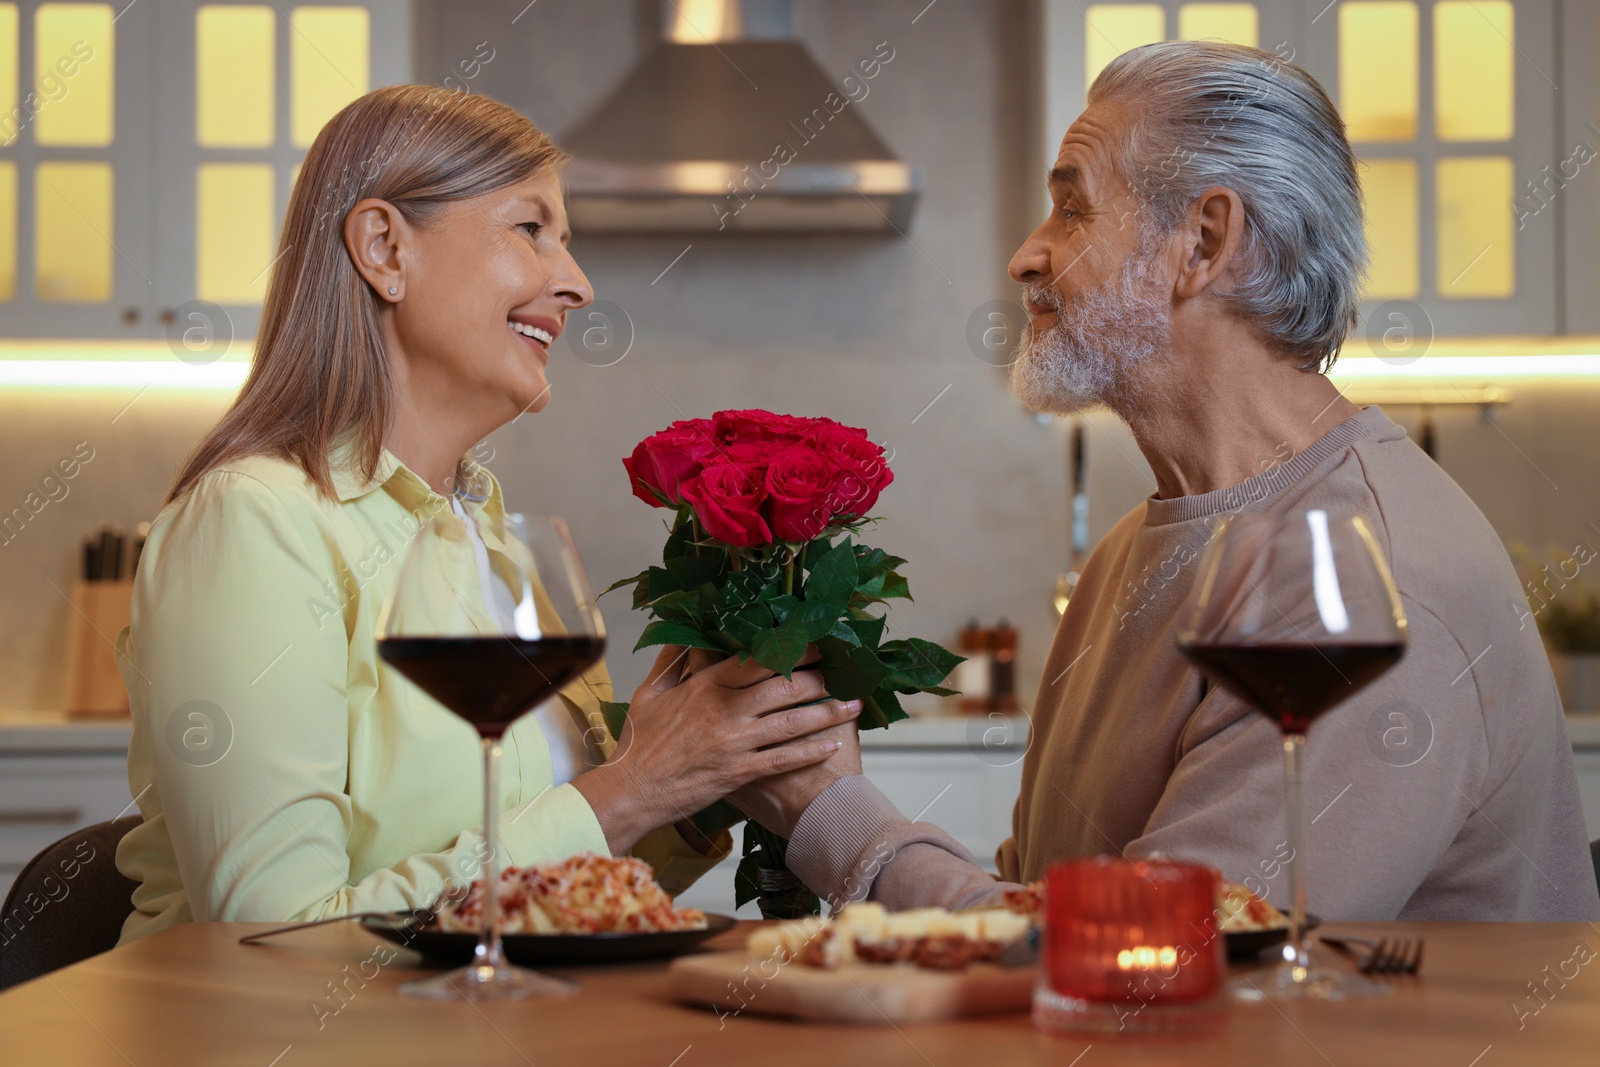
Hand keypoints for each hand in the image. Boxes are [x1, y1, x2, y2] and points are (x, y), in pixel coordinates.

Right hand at [571, 645, 861, 852]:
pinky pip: (784, 760)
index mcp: (706, 685)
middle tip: (842, 670)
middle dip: (818, 676)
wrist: (630, 790)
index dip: (791, 649)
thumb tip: (687, 633)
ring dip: (826, 713)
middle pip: (783, 687)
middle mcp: (726, 710)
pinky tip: (833, 745)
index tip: (814, 641)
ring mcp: (735, 742)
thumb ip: (672, 660)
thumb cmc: (638, 742)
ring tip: (853, 705)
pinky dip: (811, 751)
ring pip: (791, 722)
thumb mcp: (650, 692)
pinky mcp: (739, 773)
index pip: (757, 659)